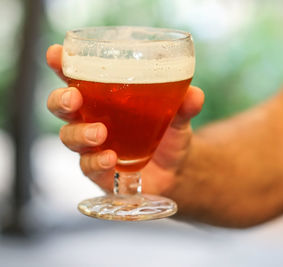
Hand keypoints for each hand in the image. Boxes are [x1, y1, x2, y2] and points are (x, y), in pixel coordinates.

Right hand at [46, 44, 203, 194]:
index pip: (78, 78)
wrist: (176, 171)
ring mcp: (93, 146)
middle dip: (60, 100)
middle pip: (62, 106)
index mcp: (106, 98)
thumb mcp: (179, 117)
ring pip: (69, 136)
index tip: (55, 54)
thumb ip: (184, 105)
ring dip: (80, 133)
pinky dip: (96, 161)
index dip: (62, 65)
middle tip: (73, 99)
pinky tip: (110, 158)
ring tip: (100, 133)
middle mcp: (93, 119)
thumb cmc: (169, 135)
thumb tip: (195, 95)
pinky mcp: (99, 169)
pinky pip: (87, 165)